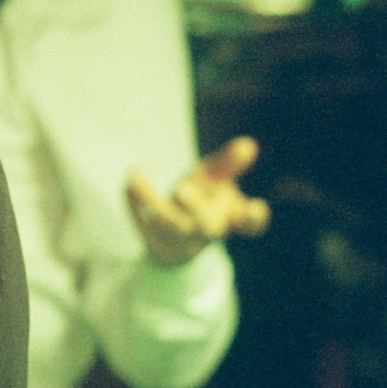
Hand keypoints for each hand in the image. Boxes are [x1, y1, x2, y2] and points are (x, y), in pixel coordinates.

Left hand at [127, 136, 270, 267]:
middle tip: (182, 189)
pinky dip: (135, 201)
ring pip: (170, 228)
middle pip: (207, 227)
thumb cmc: (202, 201)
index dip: (254, 218)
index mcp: (229, 218)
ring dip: (156, 206)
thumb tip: (248, 145)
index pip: (250, 225)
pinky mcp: (154, 242)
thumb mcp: (214, 181)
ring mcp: (181, 240)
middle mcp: (207, 231)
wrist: (174, 242)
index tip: (256, 206)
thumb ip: (228, 164)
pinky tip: (130, 179)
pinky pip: (142, 224)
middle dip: (196, 209)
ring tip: (137, 180)